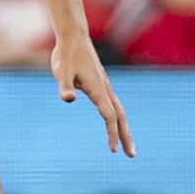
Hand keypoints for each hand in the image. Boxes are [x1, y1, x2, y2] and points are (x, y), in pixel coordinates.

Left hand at [51, 31, 134, 156]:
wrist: (73, 38)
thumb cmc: (66, 55)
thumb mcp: (62, 72)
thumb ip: (65, 86)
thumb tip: (68, 99)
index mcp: (98, 89)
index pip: (109, 115)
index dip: (112, 133)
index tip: (113, 149)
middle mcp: (105, 89)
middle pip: (121, 116)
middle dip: (127, 136)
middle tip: (132, 155)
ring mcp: (105, 86)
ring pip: (120, 111)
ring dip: (124, 129)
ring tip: (127, 146)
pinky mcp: (102, 84)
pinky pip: (114, 105)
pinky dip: (118, 118)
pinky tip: (114, 124)